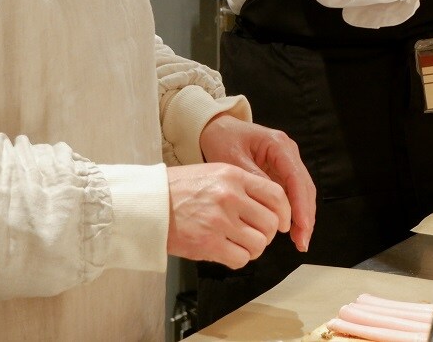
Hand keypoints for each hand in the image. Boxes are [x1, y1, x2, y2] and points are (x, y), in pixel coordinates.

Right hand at [166, 162, 291, 268]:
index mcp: (234, 176)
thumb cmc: (178, 189)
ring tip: (240, 244)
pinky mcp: (208, 244)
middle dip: (267, 233)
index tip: (283, 222)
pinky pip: (240, 258)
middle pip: (271, 222)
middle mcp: (230, 197)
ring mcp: (220, 221)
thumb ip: (241, 185)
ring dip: (253, 248)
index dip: (285, 212)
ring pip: (259, 243)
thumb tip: (268, 206)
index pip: (276, 194)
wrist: (147, 204)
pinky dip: (239, 259)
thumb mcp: (214, 173)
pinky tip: (228, 252)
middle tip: (256, 235)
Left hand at [199, 115, 315, 252]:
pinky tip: (291, 229)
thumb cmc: (223, 139)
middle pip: (304, 187)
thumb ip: (253, 178)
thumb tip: (271, 204)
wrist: (218, 127)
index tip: (301, 227)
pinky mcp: (281, 170)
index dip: (300, 205)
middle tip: (302, 242)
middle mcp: (288, 152)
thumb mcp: (232, 159)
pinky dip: (294, 211)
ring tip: (299, 240)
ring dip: (302, 216)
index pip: (296, 178)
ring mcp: (286, 161)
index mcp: (278, 145)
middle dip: (305, 215)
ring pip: (302, 192)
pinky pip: (292, 192)